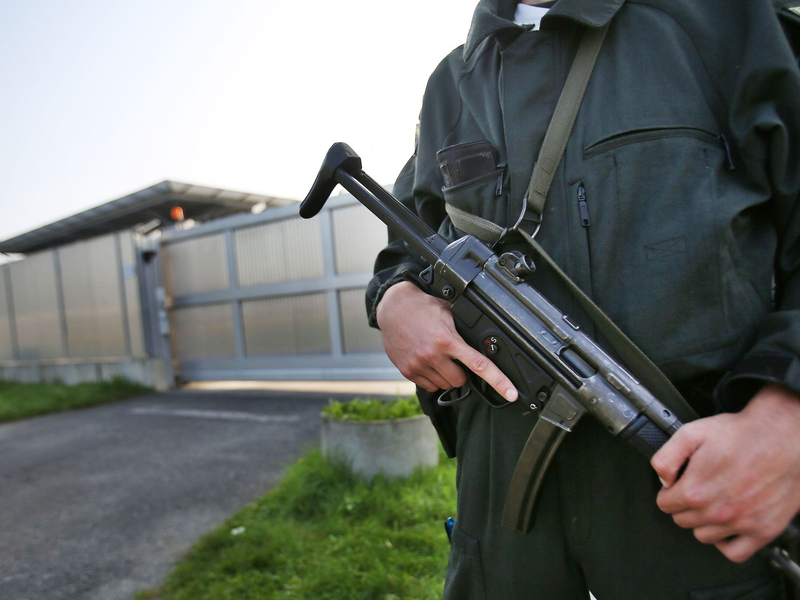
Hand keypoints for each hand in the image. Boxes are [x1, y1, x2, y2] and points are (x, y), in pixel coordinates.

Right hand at [376, 280, 517, 400]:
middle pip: (460, 380)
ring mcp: (419, 365)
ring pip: (445, 385)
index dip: (499, 381)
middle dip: (462, 372)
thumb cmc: (423, 308)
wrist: (393, 308)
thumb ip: (464, 329)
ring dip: (446, 375)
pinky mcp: (408, 371)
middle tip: (454, 357)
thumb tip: (484, 342)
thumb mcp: (449, 313)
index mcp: (448, 340)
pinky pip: (429, 386)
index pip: (479, 365)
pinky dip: (433, 378)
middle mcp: (433, 355)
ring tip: (438, 357)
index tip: (511, 393)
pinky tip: (428, 362)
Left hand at [652, 383, 799, 562]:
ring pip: (703, 537)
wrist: (782, 438)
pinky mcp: (763, 530)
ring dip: (702, 523)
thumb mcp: (691, 433)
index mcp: (696, 490)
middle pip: (682, 520)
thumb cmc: (741, 435)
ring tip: (711, 504)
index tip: (677, 484)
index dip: (668, 491)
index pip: (665, 504)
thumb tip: (661, 479)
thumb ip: (666, 458)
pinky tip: (726, 527)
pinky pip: (735, 553)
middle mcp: (717, 512)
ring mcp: (741, 523)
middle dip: (684, 505)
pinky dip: (726, 543)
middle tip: (696, 489)